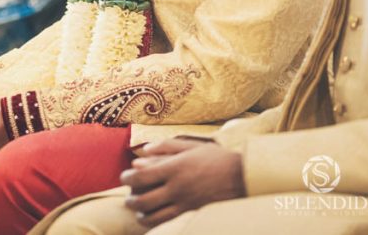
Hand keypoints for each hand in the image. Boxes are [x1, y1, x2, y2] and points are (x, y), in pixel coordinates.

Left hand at [120, 139, 244, 227]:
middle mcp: (177, 187)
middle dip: (130, 200)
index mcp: (174, 168)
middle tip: (127, 198)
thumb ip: (165, 146)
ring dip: (141, 214)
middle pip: (144, 199)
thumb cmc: (215, 158)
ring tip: (138, 210)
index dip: (128, 178)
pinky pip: (168, 222)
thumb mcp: (190, 146)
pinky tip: (152, 218)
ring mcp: (185, 203)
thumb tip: (143, 150)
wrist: (242, 177)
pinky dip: (155, 222)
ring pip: (154, 215)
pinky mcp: (192, 213)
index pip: (141, 176)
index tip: (124, 177)